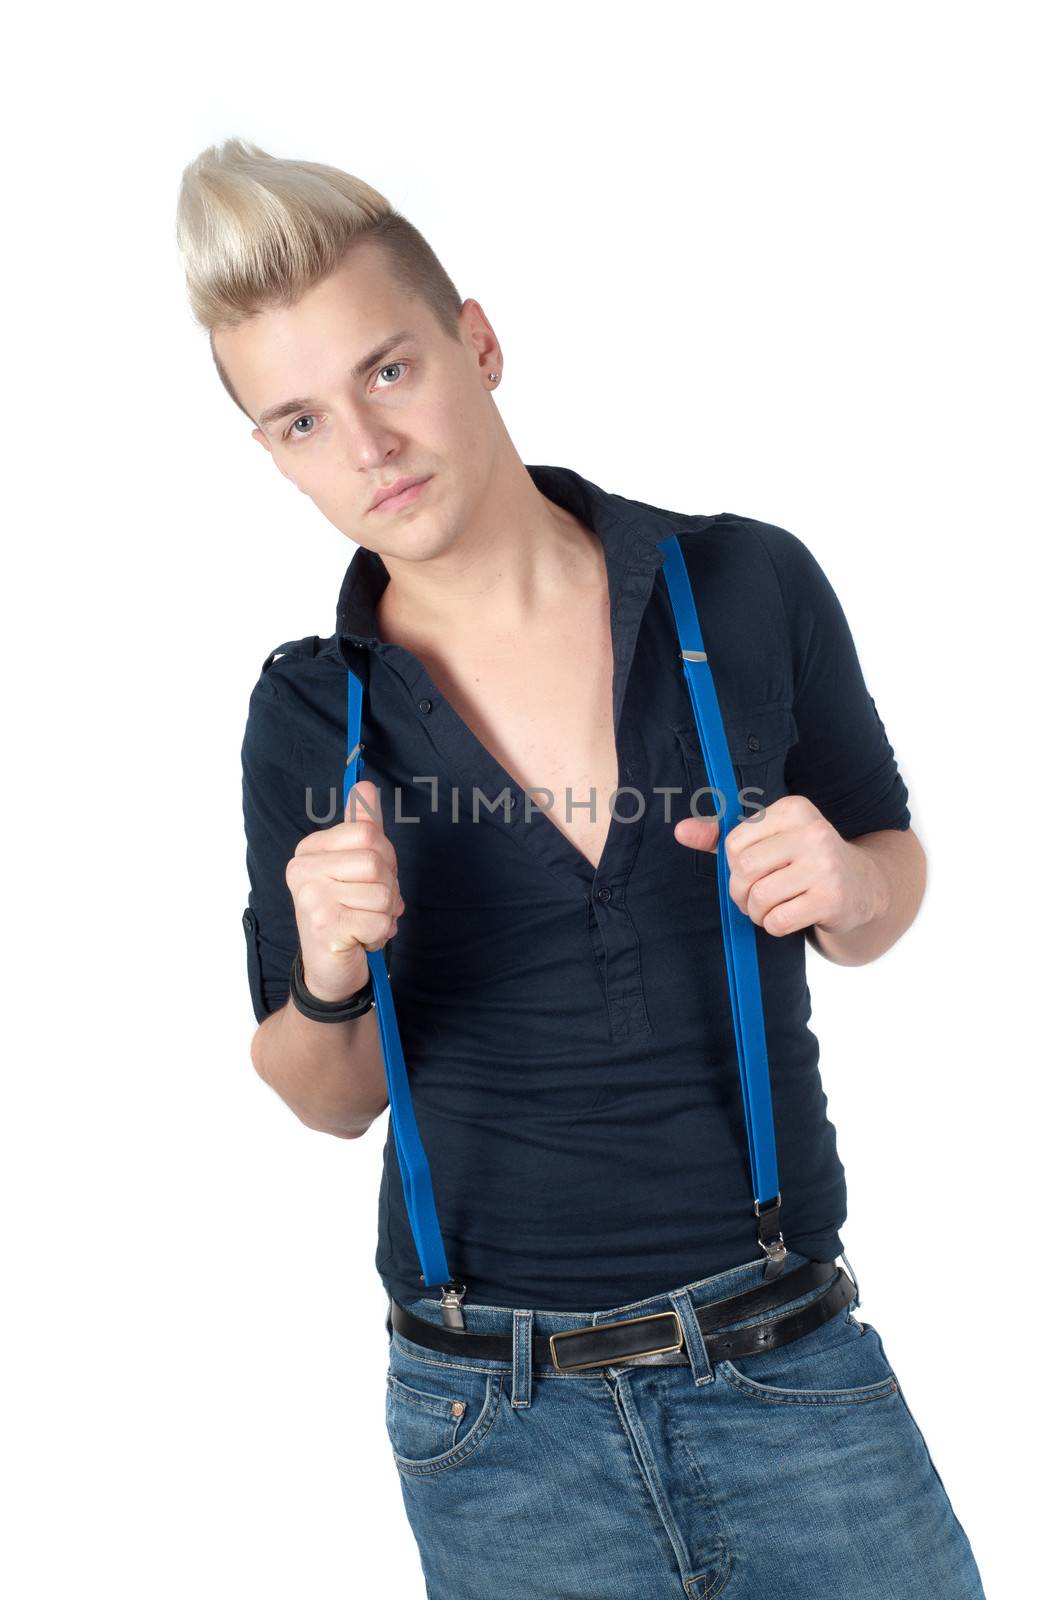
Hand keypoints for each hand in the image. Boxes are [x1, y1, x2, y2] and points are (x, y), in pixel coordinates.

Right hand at [284, 780, 404, 1001]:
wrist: (329, 969)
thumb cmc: (345, 913)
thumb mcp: (354, 867)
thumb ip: (362, 826)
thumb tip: (365, 785)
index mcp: (309, 850)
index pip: (369, 833)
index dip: (386, 859)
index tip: (372, 879)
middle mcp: (302, 871)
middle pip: (377, 861)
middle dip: (388, 888)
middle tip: (369, 905)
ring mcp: (311, 899)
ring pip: (382, 893)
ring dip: (385, 914)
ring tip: (363, 922)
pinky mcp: (325, 927)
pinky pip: (380, 921)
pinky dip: (380, 934)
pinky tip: (361, 939)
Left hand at [673, 793, 887, 938]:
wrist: (864, 887)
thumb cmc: (805, 862)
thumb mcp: (769, 840)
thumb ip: (722, 836)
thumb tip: (681, 831)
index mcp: (793, 809)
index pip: (735, 841)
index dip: (733, 865)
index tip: (751, 871)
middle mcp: (812, 831)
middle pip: (744, 869)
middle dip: (741, 893)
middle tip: (754, 898)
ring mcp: (825, 865)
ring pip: (760, 897)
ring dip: (758, 912)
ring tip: (772, 908)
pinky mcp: (832, 898)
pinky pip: (779, 920)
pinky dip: (775, 926)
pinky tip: (789, 917)